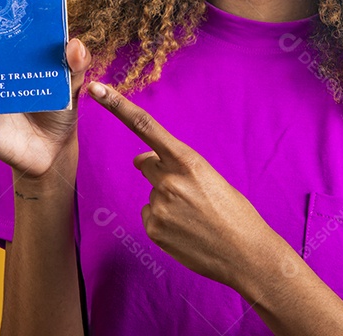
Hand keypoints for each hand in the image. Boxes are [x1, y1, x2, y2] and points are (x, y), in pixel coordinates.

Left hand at [84, 80, 274, 287]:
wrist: (245, 253)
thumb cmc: (233, 212)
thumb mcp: (209, 177)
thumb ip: (175, 164)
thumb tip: (141, 160)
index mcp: (188, 160)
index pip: (145, 125)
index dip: (117, 105)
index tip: (96, 89)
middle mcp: (169, 179)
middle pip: (147, 163)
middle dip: (158, 171)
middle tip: (189, 193)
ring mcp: (159, 205)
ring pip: (152, 192)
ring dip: (167, 201)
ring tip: (195, 217)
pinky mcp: (153, 228)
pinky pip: (150, 216)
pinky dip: (164, 222)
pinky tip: (185, 231)